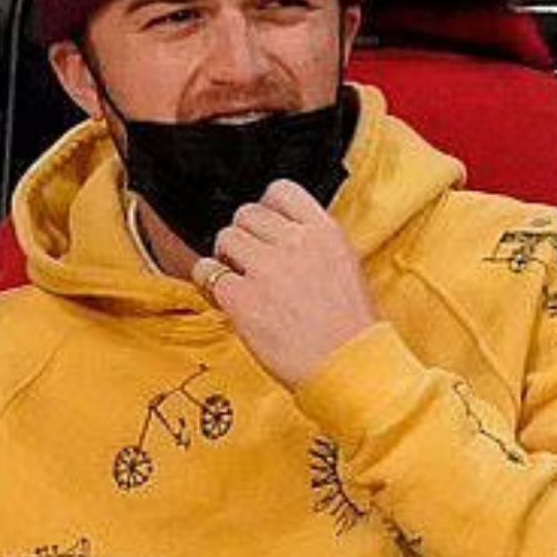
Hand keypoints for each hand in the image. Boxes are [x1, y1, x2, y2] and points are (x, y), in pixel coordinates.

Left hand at [196, 180, 377, 388]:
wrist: (347, 366)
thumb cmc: (349, 328)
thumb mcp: (344, 267)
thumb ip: (311, 245)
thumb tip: (278, 237)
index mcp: (324, 232)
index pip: (281, 190)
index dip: (266, 208)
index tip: (264, 229)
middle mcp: (295, 243)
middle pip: (246, 214)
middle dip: (243, 237)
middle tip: (249, 263)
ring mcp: (267, 269)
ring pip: (225, 238)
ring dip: (225, 258)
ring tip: (239, 281)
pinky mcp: (242, 298)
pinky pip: (208, 273)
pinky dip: (210, 285)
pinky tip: (226, 300)